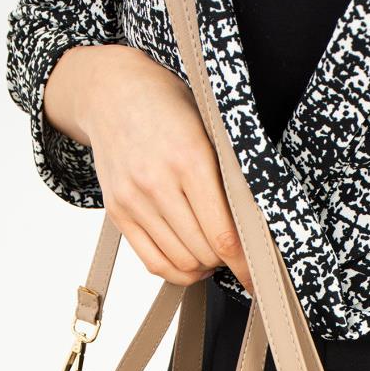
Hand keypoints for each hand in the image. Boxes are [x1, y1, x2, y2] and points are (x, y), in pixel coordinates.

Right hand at [44, 43, 252, 292]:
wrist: (111, 92)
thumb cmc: (170, 108)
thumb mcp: (208, 130)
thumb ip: (228, 177)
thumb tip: (254, 231)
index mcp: (189, 158)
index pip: (223, 234)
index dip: (245, 263)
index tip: (258, 278)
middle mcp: (157, 182)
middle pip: (202, 253)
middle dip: (225, 262)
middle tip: (236, 254)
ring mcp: (133, 200)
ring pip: (179, 263)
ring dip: (203, 268)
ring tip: (213, 254)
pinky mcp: (117, 212)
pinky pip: (152, 262)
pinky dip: (177, 271)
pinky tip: (190, 261)